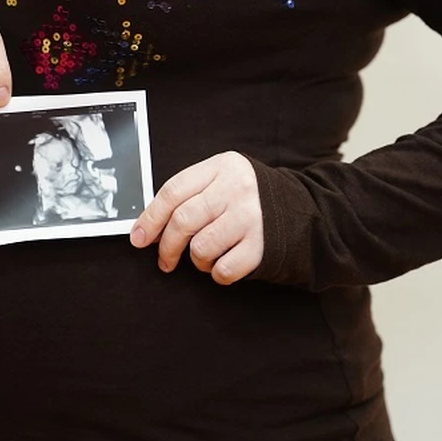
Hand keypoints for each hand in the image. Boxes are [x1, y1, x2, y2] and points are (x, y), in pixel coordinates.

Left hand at [130, 151, 263, 284]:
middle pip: (183, 220)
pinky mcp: (263, 245)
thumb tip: (149, 227)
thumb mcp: (223, 179)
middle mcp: (237, 189)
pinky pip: (224, 269)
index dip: (150, 218)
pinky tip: (224, 264)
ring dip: (196, 260)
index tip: (138, 238)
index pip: (173, 191)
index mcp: (222, 167)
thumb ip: (191, 194)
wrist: (302, 210)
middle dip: (167, 246)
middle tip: (165, 260)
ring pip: (201, 247)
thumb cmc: (251, 199)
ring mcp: (251, 217)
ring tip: (205, 257)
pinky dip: (217, 274)